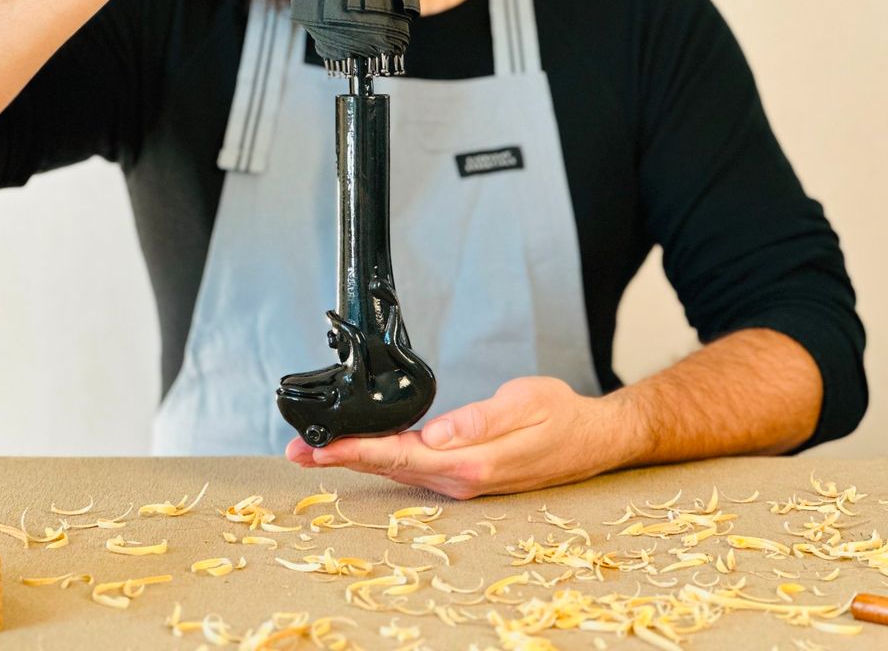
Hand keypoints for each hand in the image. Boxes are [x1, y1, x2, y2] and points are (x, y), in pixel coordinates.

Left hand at [286, 377, 646, 498]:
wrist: (592, 440)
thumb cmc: (561, 416)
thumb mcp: (525, 405)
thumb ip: (477, 421)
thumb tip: (433, 435)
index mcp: (471, 463)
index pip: (400, 457)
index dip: (355, 451)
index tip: (318, 447)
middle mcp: (460, 479)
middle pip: (389, 467)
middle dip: (341, 457)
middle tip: (295, 449)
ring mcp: (462, 481)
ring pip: (399, 470)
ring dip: (357, 459)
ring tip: (316, 448)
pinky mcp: (464, 475)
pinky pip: (415, 468)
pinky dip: (384, 458)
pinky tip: (365, 449)